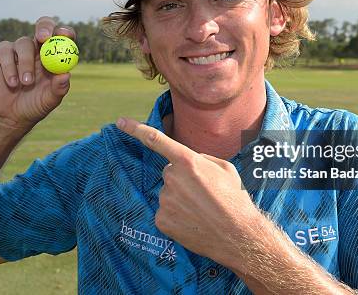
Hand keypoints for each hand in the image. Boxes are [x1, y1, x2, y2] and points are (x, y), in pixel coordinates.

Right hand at [0, 17, 76, 131]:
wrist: (9, 116)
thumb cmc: (34, 106)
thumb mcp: (49, 100)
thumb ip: (58, 89)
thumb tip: (66, 74)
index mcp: (55, 56)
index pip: (63, 37)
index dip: (65, 32)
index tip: (65, 35)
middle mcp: (39, 49)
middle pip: (43, 26)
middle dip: (44, 28)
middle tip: (43, 38)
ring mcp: (20, 50)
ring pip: (24, 43)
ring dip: (26, 63)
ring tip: (25, 83)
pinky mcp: (2, 54)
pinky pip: (6, 51)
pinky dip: (9, 67)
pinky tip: (12, 83)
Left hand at [116, 117, 262, 265]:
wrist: (238, 235)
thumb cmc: (235, 199)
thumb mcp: (226, 168)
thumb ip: (203, 158)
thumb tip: (192, 159)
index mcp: (188, 161)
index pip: (156, 140)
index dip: (135, 129)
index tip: (119, 122)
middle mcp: (172, 178)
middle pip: (170, 172)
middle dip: (182, 178)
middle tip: (203, 193)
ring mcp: (165, 200)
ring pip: (168, 192)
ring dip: (180, 198)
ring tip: (202, 209)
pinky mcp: (162, 220)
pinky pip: (165, 211)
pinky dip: (176, 215)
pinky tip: (193, 220)